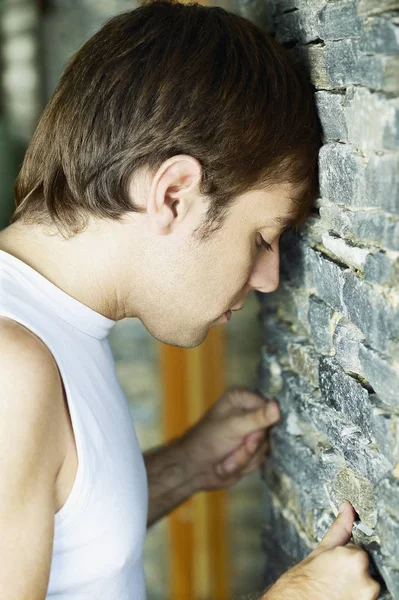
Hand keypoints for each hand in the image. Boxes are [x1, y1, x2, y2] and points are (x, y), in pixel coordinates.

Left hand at [178, 386, 279, 490]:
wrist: (194, 469)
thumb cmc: (207, 441)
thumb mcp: (233, 427)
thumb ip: (257, 418)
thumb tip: (277, 407)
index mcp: (241, 398)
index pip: (270, 409)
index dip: (263, 426)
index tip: (249, 436)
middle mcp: (247, 412)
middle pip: (269, 430)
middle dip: (251, 446)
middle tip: (234, 446)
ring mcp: (250, 432)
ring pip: (265, 447)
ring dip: (245, 458)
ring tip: (227, 458)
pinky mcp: (251, 450)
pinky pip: (261, 459)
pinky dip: (246, 465)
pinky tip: (230, 463)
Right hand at [264, 502, 380, 599]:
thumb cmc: (304, 581)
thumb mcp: (322, 550)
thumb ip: (340, 528)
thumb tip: (348, 508)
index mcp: (356, 557)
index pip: (358, 549)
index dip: (343, 555)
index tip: (333, 564)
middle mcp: (366, 578)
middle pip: (364, 566)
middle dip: (350, 569)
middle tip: (332, 575)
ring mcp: (367, 595)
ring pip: (364, 582)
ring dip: (353, 582)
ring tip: (334, 585)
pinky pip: (363, 595)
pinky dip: (353, 594)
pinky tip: (339, 594)